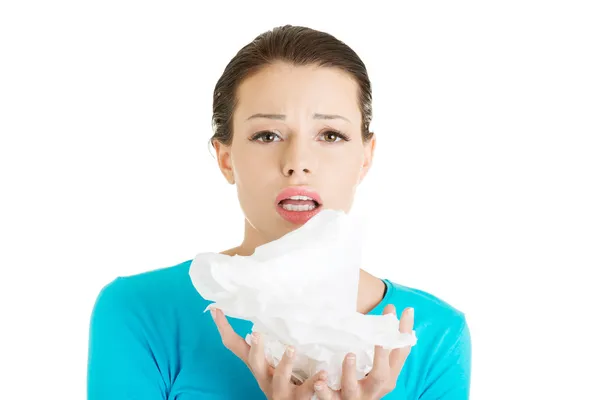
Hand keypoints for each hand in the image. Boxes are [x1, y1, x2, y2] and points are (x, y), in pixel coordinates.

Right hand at [211, 308, 326, 398]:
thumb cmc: (285, 382)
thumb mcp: (273, 362)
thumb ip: (270, 342)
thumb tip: (261, 315)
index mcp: (258, 366)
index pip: (236, 346)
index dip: (225, 329)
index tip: (216, 309)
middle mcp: (265, 378)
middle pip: (255, 363)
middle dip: (255, 348)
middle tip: (256, 333)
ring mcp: (281, 390)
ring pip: (280, 378)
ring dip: (285, 363)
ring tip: (292, 348)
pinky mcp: (299, 399)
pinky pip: (308, 391)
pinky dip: (316, 382)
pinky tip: (323, 373)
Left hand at [313, 305, 413, 399]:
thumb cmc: (365, 383)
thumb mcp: (377, 366)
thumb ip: (382, 341)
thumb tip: (391, 309)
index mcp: (386, 377)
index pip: (399, 354)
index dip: (402, 332)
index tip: (401, 309)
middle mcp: (373, 389)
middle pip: (381, 376)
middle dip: (381, 357)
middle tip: (379, 339)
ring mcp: (354, 397)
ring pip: (352, 388)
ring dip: (350, 372)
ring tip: (349, 355)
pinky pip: (328, 398)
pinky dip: (324, 390)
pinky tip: (319, 381)